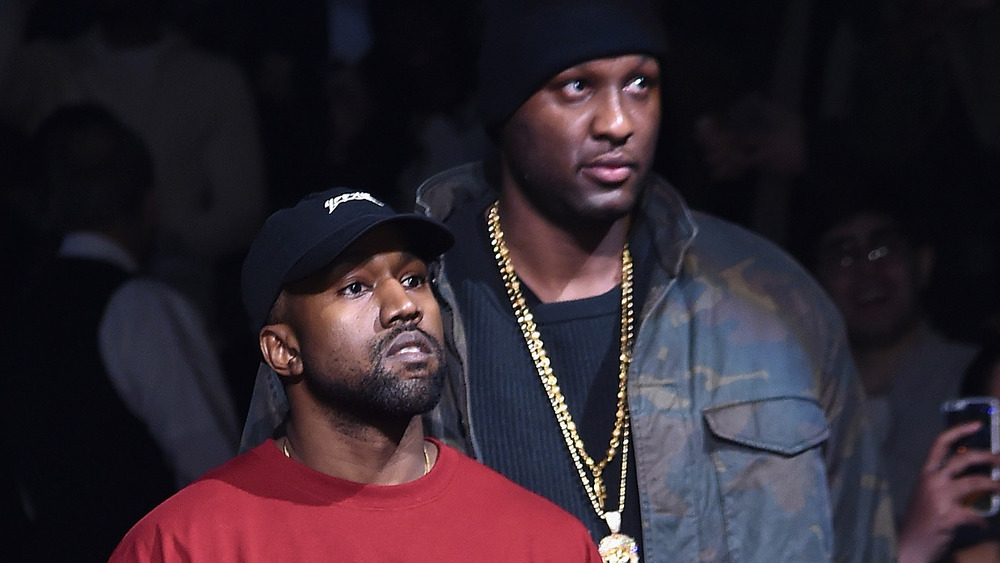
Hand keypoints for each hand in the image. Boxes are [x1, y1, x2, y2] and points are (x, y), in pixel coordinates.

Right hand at [898, 421, 999, 562]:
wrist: (907, 546)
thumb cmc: (920, 521)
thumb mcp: (927, 496)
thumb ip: (944, 484)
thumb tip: (972, 477)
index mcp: (925, 474)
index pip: (940, 444)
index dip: (959, 431)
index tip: (976, 425)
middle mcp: (931, 481)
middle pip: (963, 459)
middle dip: (988, 457)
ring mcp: (939, 497)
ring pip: (974, 482)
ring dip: (994, 484)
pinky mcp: (948, 516)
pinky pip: (975, 514)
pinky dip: (984, 520)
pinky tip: (984, 524)